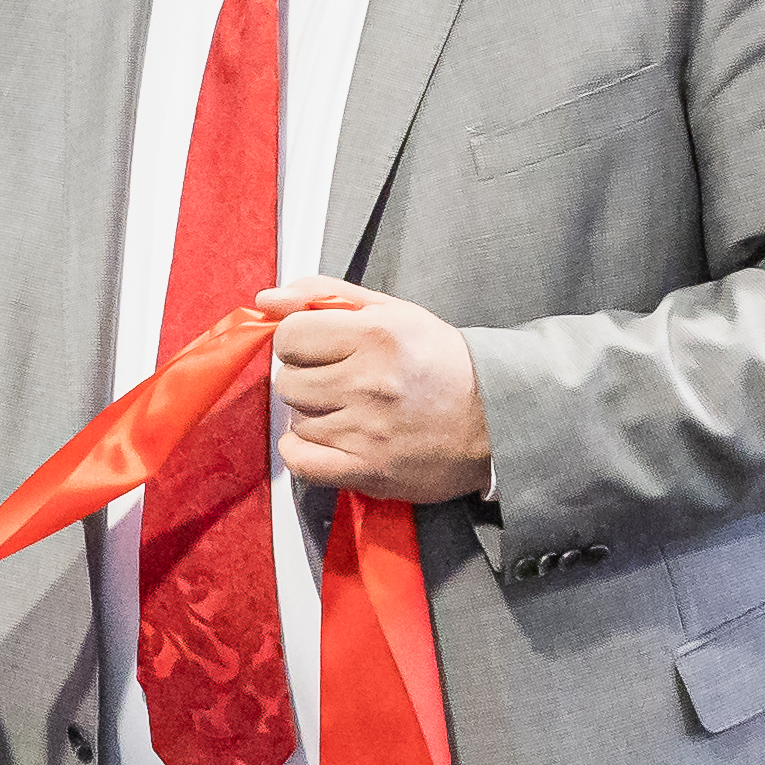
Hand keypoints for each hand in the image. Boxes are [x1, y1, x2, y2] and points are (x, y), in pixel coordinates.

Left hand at [261, 286, 490, 501]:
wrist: (498, 415)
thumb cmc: (439, 361)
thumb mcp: (391, 312)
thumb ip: (323, 296)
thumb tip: (266, 300)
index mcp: (377, 336)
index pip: (288, 337)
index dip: (300, 342)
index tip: (322, 350)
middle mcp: (370, 383)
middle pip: (287, 382)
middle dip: (307, 379)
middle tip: (342, 381)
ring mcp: (368, 429)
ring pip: (295, 421)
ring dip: (315, 416)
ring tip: (353, 410)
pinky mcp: (368, 468)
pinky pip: (299, 461)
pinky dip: (305, 452)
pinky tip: (332, 438)